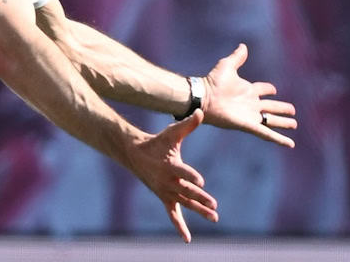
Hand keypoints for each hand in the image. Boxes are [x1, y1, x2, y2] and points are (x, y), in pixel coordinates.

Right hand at [125, 109, 217, 242]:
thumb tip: (201, 111)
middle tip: (213, 205)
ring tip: (214, 217)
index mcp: (171, 165)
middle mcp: (168, 181)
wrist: (135, 155)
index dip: (192, 177)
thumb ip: (188, 124)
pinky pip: (172, 215)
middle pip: (186, 192)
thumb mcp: (172, 133)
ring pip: (184, 204)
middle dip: (200, 198)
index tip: (201, 182)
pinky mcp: (164, 198)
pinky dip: (180, 227)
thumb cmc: (157, 142)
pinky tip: (187, 239)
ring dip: (198, 211)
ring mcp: (166, 191)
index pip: (183, 172)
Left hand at [201, 44, 296, 147]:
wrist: (204, 98)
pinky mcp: (249, 125)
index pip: (262, 90)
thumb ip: (237, 57)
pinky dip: (279, 139)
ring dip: (283, 123)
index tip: (274, 90)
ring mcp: (251, 116)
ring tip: (294, 124)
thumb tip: (243, 45)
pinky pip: (267, 133)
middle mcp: (251, 104)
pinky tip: (289, 143)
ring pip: (271, 120)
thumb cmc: (213, 82)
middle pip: (271, 107)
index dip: (268, 89)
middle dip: (281, 109)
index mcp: (248, 90)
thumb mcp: (227, 66)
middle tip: (293, 111)